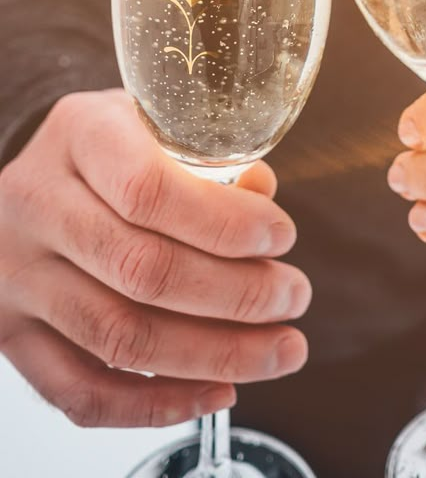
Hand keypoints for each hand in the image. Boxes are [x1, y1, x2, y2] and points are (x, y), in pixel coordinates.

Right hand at [0, 90, 310, 427]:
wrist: (41, 176)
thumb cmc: (117, 147)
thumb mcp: (158, 124)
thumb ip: (210, 159)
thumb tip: (261, 199)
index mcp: (80, 134)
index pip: (147, 188)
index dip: (225, 222)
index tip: (281, 236)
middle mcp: (37, 203)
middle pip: (141, 269)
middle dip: (236, 293)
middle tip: (294, 296)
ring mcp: (17, 275)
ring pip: (118, 338)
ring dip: (213, 355)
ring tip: (279, 349)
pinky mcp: (12, 333)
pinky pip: (80, 391)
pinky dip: (154, 405)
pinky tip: (216, 390)